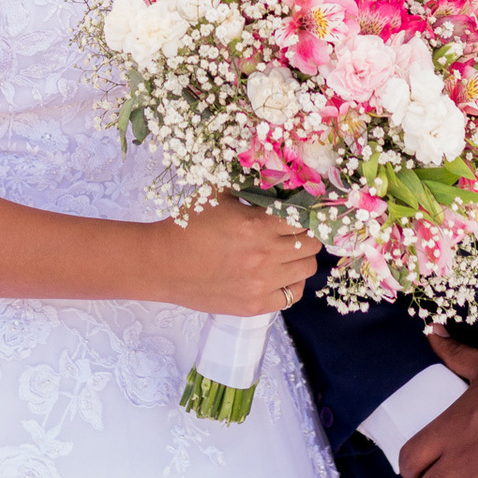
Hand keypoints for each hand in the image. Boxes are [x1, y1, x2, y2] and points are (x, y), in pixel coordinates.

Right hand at [151, 199, 320, 315]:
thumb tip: (273, 172)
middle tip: (295, 229)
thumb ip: (248, 183)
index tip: (304, 209)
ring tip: (287, 251)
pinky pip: (293, 295)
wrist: (164, 264)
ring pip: (308, 269)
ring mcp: (262, 283)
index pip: (304, 217)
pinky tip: (280, 273)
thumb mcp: (218, 194)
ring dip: (302, 257)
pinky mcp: (256, 305)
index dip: (306, 211)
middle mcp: (265, 254)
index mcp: (256, 224)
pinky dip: (292, 282)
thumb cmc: (189, 226)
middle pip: (313, 243)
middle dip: (307, 233)